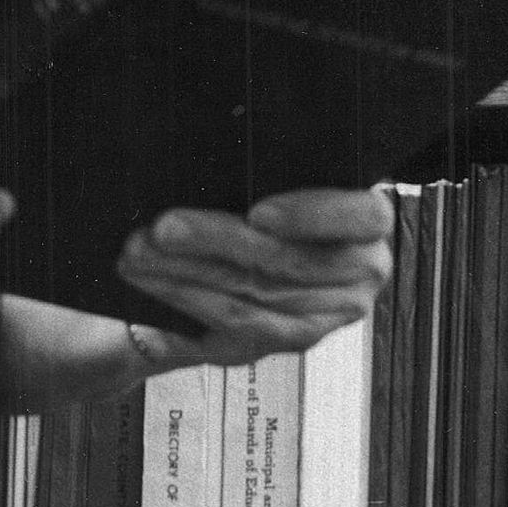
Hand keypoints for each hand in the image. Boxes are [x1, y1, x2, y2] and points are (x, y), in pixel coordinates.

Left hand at [114, 188, 394, 374]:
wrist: (244, 260)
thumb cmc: (259, 204)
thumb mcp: (268, 181)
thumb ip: (261, 177)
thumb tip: (212, 164)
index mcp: (368, 223)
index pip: (363, 216)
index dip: (313, 215)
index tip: (257, 213)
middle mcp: (359, 276)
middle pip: (288, 260)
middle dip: (215, 241)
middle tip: (162, 228)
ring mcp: (323, 317)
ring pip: (251, 296)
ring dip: (185, 273)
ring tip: (139, 253)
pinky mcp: (282, 342)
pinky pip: (230, 324)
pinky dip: (186, 301)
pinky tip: (150, 287)